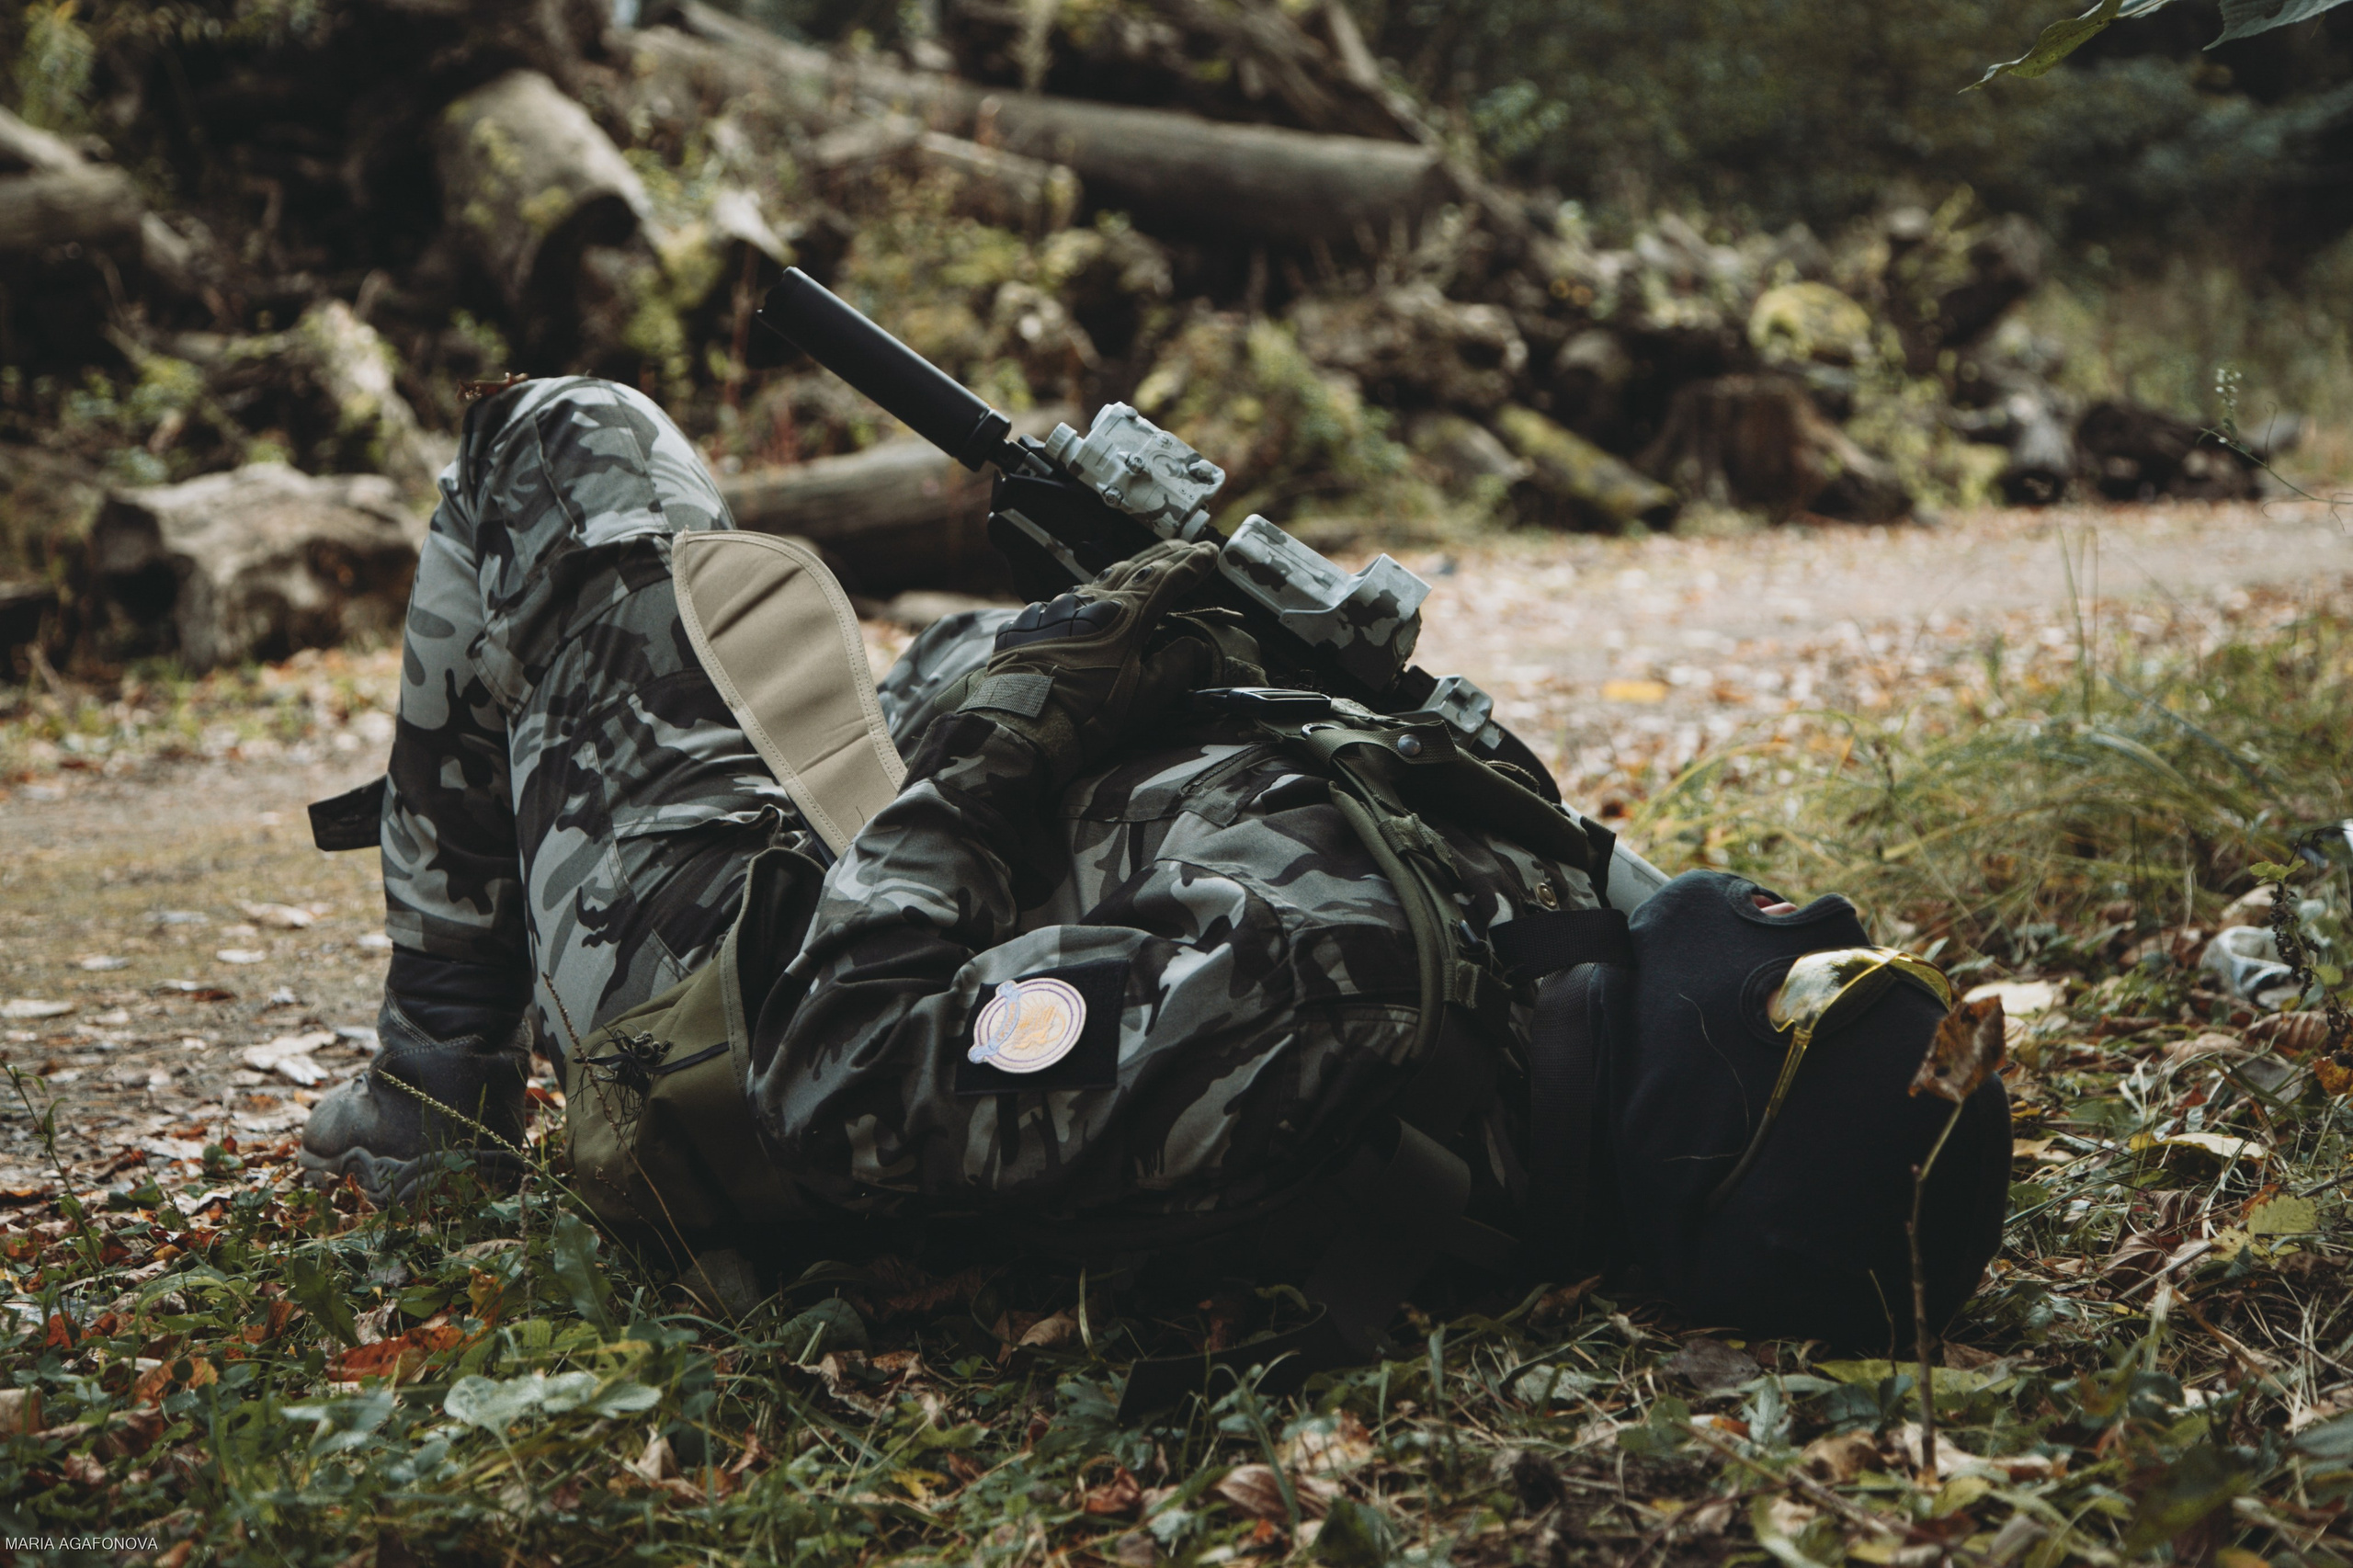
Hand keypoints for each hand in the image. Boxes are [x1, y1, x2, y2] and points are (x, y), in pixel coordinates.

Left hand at [959, 540, 1222, 785]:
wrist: (1020, 725)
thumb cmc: (1088, 715)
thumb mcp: (1144, 699)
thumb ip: (1175, 668)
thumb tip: (1196, 647)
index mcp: (1125, 617)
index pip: (1166, 581)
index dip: (1191, 566)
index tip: (1209, 553)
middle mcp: (1089, 602)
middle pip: (1133, 569)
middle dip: (1162, 556)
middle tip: (1182, 546)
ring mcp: (1054, 609)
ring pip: (1095, 581)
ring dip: (1123, 573)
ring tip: (1139, 569)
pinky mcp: (1028, 624)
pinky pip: (1061, 603)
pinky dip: (1082, 600)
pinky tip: (1083, 606)